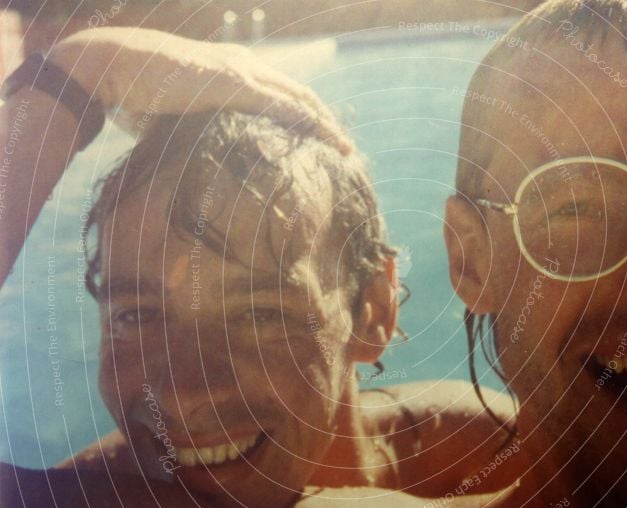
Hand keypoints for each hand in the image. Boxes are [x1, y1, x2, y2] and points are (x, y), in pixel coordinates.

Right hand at [48, 27, 350, 152]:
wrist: (115, 65)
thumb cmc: (140, 92)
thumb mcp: (181, 113)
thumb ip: (202, 127)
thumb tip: (205, 156)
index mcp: (237, 71)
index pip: (284, 94)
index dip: (308, 117)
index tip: (324, 140)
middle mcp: (246, 66)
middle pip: (301, 95)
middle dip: (326, 122)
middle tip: (344, 148)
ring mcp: (241, 72)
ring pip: (298, 98)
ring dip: (325, 124)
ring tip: (344, 148)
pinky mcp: (232, 83)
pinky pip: (280, 104)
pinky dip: (305, 121)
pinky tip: (323, 137)